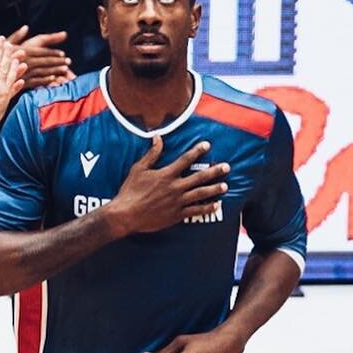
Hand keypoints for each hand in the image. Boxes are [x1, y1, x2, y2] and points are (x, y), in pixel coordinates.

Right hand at [6, 24, 71, 87]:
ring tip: (65, 71)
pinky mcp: (21, 82)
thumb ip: (17, 36)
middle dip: (57, 61)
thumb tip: (26, 28)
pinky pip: (36, 82)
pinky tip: (53, 80)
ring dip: (55, 71)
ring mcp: (24, 73)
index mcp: (23, 50)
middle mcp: (25, 61)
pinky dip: (46, 81)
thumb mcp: (5, 43)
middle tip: (68, 62)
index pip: (42, 51)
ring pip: (43, 72)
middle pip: (45, 61)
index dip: (53, 52)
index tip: (63, 54)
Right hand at [105, 136, 229, 236]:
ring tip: (225, 186)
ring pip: (200, 194)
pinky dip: (207, 208)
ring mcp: (177, 202)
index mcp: (166, 175)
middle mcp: (174, 187)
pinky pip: (195, 211)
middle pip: (199, 177)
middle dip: (214, 171)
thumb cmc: (130, 191)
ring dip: (214, 189)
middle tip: (227, 167)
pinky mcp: (176, 215)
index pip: (185, 160)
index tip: (208, 145)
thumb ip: (151, 154)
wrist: (126, 214)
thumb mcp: (139, 169)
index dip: (197, 151)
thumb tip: (157, 137)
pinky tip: (216, 205)